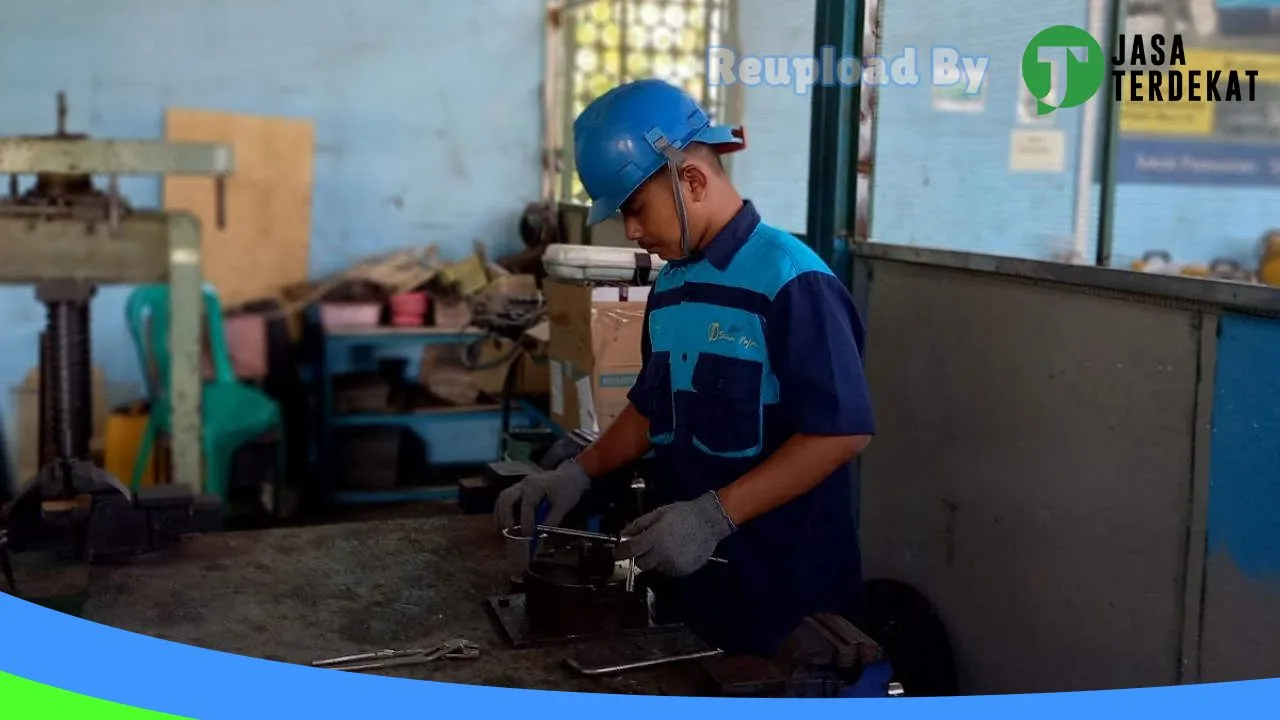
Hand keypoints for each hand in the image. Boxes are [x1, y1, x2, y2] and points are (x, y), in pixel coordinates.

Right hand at [494, 460, 591, 534]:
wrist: (569, 476)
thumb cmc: (567, 489)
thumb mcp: (564, 505)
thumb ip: (552, 520)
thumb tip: (540, 535)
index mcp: (537, 485)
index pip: (527, 504)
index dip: (526, 520)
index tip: (527, 534)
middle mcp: (524, 483)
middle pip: (507, 497)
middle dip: (506, 516)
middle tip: (509, 532)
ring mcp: (519, 485)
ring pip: (502, 498)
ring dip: (500, 514)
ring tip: (502, 530)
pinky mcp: (518, 490)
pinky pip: (504, 499)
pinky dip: (501, 511)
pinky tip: (503, 524)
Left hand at [613, 491, 735, 576]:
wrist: (710, 522)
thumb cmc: (683, 514)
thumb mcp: (659, 513)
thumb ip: (640, 524)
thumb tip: (624, 533)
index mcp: (656, 538)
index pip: (631, 550)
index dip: (620, 552)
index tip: (616, 553)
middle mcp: (663, 555)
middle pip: (641, 564)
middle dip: (638, 556)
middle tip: (644, 547)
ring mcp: (673, 565)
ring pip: (655, 567)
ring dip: (654, 559)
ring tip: (665, 545)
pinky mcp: (683, 571)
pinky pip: (668, 570)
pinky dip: (666, 563)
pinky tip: (675, 551)